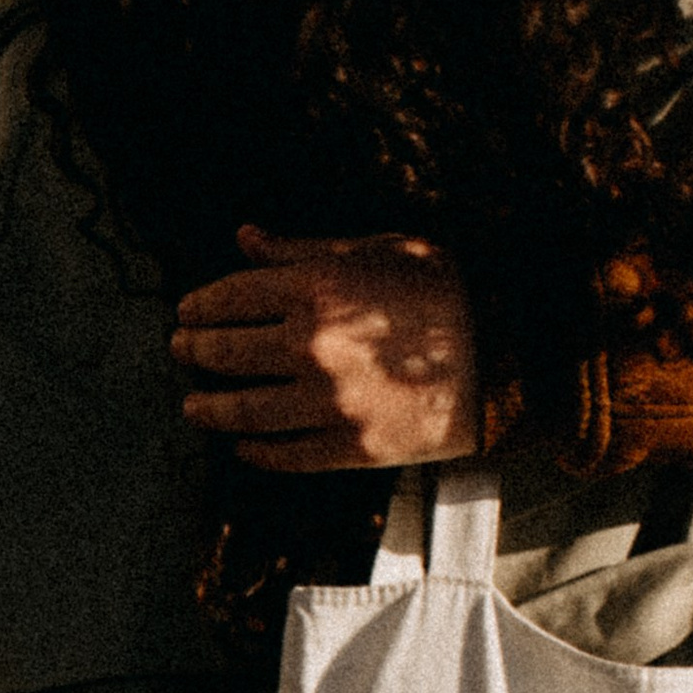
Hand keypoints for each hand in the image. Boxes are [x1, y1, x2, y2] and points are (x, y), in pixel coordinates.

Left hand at [171, 228, 481, 471]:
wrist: (510, 354)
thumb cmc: (447, 291)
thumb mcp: (378, 250)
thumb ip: (303, 249)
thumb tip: (245, 238)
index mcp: (317, 288)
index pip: (230, 297)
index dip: (199, 305)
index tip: (186, 312)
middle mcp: (314, 346)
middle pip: (225, 354)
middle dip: (194, 352)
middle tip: (182, 352)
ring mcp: (330, 403)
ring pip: (244, 412)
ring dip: (211, 409)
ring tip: (194, 406)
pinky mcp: (351, 446)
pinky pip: (286, 455)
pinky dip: (257, 452)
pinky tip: (245, 446)